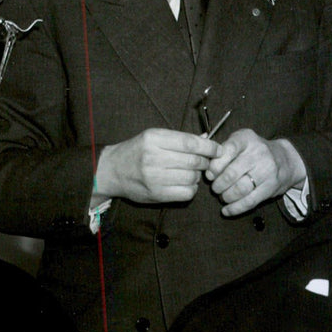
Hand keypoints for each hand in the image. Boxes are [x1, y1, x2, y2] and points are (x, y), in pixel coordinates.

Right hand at [93, 128, 219, 204]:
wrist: (113, 170)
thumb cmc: (137, 151)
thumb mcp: (154, 137)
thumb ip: (179, 138)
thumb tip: (207, 138)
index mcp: (154, 139)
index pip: (190, 143)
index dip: (209, 147)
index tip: (218, 149)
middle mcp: (153, 157)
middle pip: (193, 161)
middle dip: (205, 162)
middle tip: (205, 162)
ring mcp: (154, 178)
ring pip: (192, 178)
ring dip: (198, 176)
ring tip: (192, 172)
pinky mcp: (156, 194)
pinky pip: (186, 193)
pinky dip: (192, 189)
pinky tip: (186, 184)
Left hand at [206, 129, 306, 216]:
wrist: (284, 159)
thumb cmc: (253, 151)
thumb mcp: (240, 142)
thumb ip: (222, 152)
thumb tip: (207, 170)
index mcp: (246, 138)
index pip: (227, 151)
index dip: (215, 166)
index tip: (210, 175)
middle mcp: (258, 152)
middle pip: (231, 174)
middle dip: (218, 185)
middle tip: (215, 188)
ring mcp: (267, 170)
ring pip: (240, 189)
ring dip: (226, 196)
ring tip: (222, 196)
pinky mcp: (271, 187)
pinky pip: (250, 201)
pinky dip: (235, 208)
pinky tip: (226, 210)